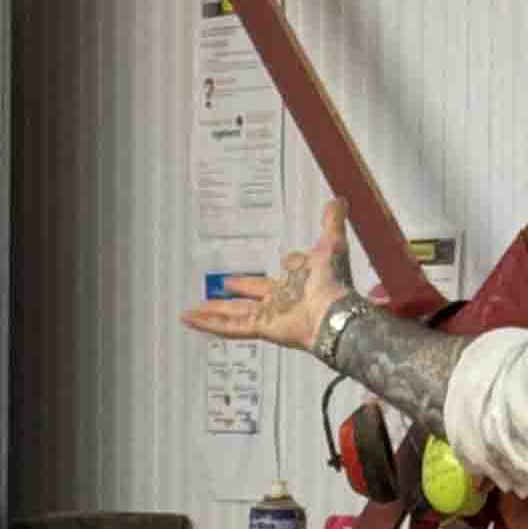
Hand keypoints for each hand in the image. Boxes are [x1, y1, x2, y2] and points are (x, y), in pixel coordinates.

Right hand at [179, 197, 353, 352]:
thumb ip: (331, 223)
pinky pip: (230, 327)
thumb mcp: (331, 244)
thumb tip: (338, 200)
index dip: (256, 281)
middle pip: (246, 301)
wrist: (334, 310)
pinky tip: (192, 321)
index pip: (269, 284)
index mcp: (292, 286)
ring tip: (189, 313)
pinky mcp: (261, 328)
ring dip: (211, 313)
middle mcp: (278, 304)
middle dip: (229, 298)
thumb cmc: (334, 282)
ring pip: (232, 315)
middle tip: (218, 291)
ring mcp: (268, 317)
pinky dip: (209, 324)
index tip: (239, 279)